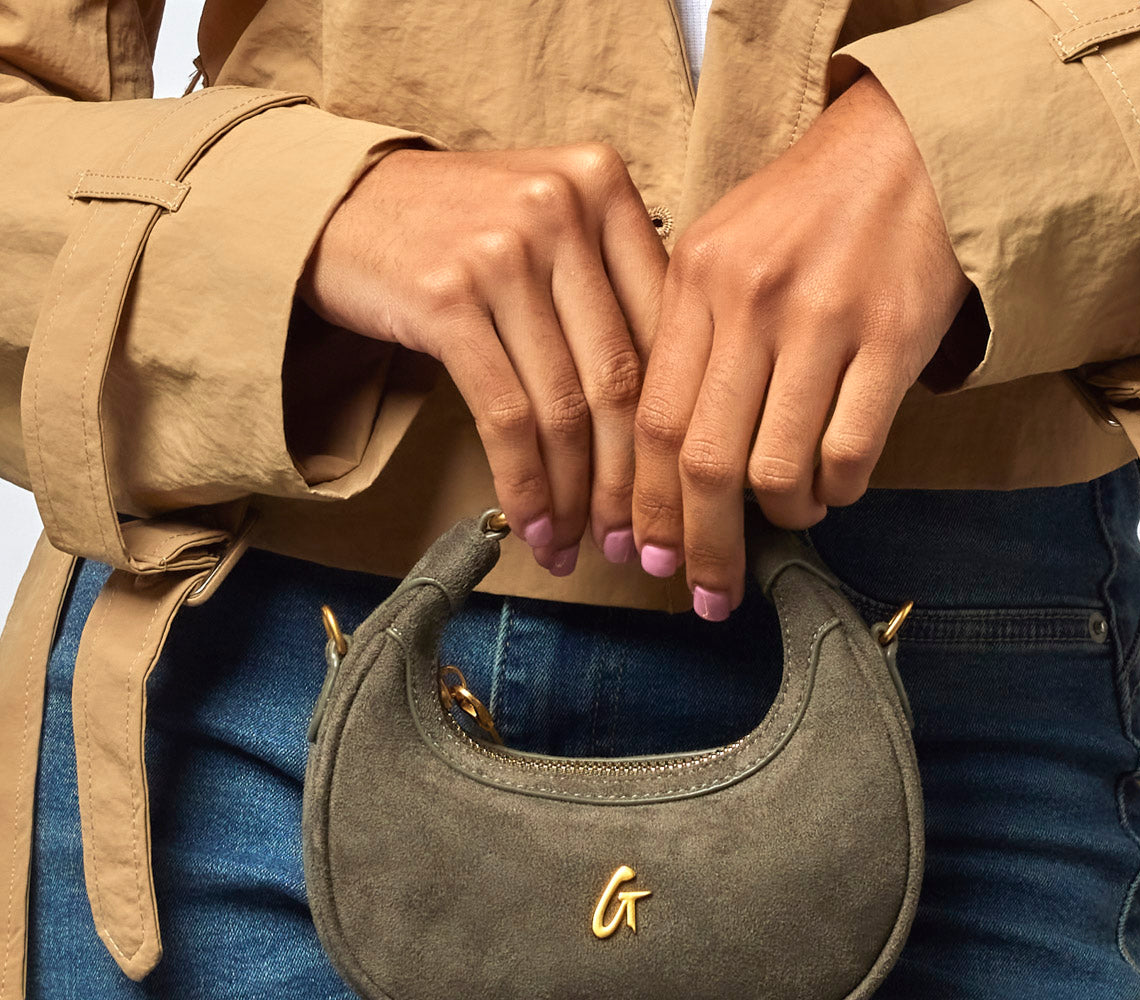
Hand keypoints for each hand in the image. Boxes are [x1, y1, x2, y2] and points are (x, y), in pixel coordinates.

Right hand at [298, 142, 667, 572]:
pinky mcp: (447, 297)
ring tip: (571, 546)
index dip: (672, 432)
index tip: (669, 496)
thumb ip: (611, 291)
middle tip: (628, 543)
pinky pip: (506, 417)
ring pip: (566, 408)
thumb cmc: (458, 232)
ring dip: (571, 498)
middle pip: (621, 380)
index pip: (663, 332)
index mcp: (604, 185)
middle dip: (627, 483)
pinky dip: (524, 485)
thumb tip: (671, 422)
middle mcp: (561, 207)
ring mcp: (503, 250)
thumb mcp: (547, 228)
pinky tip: (531, 524)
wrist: (340, 206)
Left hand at [630, 71, 973, 618]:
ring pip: (776, 469)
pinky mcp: (894, 338)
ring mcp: (825, 320)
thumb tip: (660, 462)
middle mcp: (752, 300)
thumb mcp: (721, 249)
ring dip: (781, 517)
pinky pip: (849, 453)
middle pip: (705, 461)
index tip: (644, 558)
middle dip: (700, 544)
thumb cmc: (807, 213)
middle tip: (705, 592)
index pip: (654, 421)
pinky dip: (837, 491)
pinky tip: (834, 485)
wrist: (912, 147)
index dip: (645, 505)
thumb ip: (686, 340)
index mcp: (696, 280)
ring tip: (789, 515)